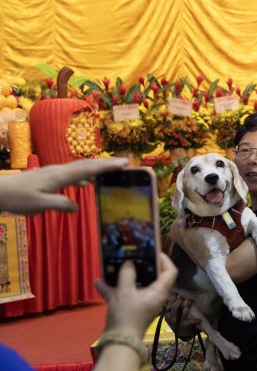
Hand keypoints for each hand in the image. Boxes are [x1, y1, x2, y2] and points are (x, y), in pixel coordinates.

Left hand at [0, 157, 128, 214]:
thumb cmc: (18, 198)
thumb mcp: (39, 205)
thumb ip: (60, 204)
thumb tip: (76, 207)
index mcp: (60, 177)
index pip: (88, 170)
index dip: (107, 167)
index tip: (124, 163)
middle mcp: (59, 171)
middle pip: (87, 165)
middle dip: (106, 164)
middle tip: (125, 163)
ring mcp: (53, 173)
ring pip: (80, 168)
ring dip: (96, 169)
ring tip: (111, 171)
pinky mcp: (49, 177)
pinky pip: (72, 174)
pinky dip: (83, 176)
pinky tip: (86, 184)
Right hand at [96, 252, 176, 338]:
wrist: (118, 343)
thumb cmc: (127, 315)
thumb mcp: (125, 292)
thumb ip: (128, 274)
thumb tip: (130, 263)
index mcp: (159, 291)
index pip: (170, 271)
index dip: (164, 259)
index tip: (153, 250)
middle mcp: (154, 296)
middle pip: (154, 276)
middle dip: (144, 265)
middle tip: (134, 255)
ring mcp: (142, 303)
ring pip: (137, 285)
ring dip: (126, 276)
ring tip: (117, 264)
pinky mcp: (130, 310)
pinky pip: (124, 295)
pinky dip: (113, 289)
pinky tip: (98, 282)